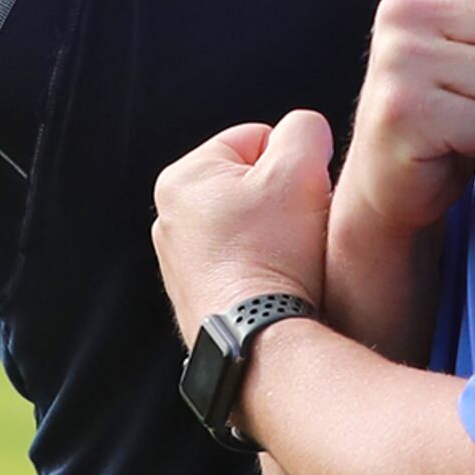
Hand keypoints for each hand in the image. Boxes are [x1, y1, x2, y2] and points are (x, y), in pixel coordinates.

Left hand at [151, 108, 333, 338]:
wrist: (260, 343)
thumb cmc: (275, 253)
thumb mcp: (300, 170)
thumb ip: (305, 131)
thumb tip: (305, 132)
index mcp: (182, 178)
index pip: (257, 138)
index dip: (295, 162)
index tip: (306, 194)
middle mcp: (168, 220)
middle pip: (251, 185)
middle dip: (283, 200)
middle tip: (301, 228)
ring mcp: (178, 265)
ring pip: (249, 227)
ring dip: (277, 235)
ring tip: (292, 260)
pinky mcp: (197, 301)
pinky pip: (242, 266)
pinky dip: (263, 269)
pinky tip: (279, 286)